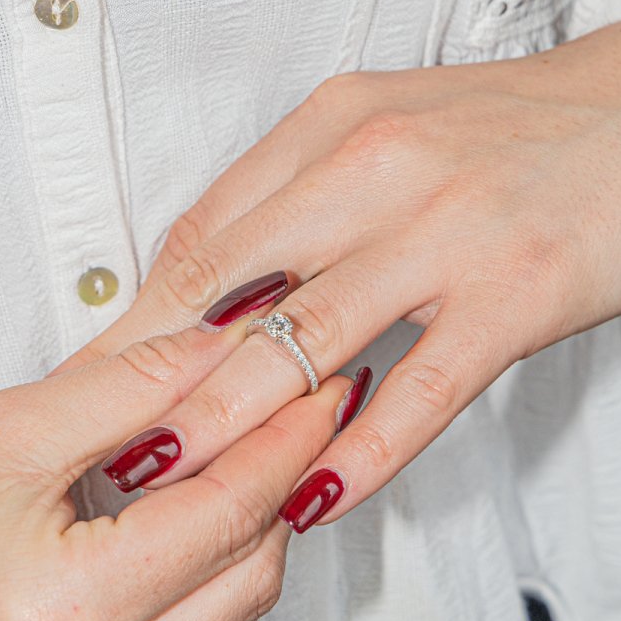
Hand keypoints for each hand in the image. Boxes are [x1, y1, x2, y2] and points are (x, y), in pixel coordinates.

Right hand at [0, 325, 348, 620]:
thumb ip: (137, 385)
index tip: (321, 379)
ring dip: (250, 533)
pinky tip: (202, 518)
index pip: (227, 514)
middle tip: (306, 406)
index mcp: (63, 619)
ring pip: (222, 620)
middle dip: (285, 483)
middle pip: (246, 578)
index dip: (288, 437)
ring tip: (261, 450)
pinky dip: (205, 579)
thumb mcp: (9, 427)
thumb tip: (230, 344)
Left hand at [53, 20, 620, 530]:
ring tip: (175, 487)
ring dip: (231, 426)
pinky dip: (361, 453)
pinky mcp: (516, 294)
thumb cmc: (514, 129)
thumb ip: (301, 194)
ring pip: (307, 345)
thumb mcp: (388, 127)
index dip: (143, 320)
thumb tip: (217, 286)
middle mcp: (377, 168)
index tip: (105, 380)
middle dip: (159, 381)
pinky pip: (420, 392)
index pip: (208, 233)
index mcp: (335, 124)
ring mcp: (446, 232)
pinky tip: (317, 497)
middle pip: (233, 292)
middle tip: (110, 450)